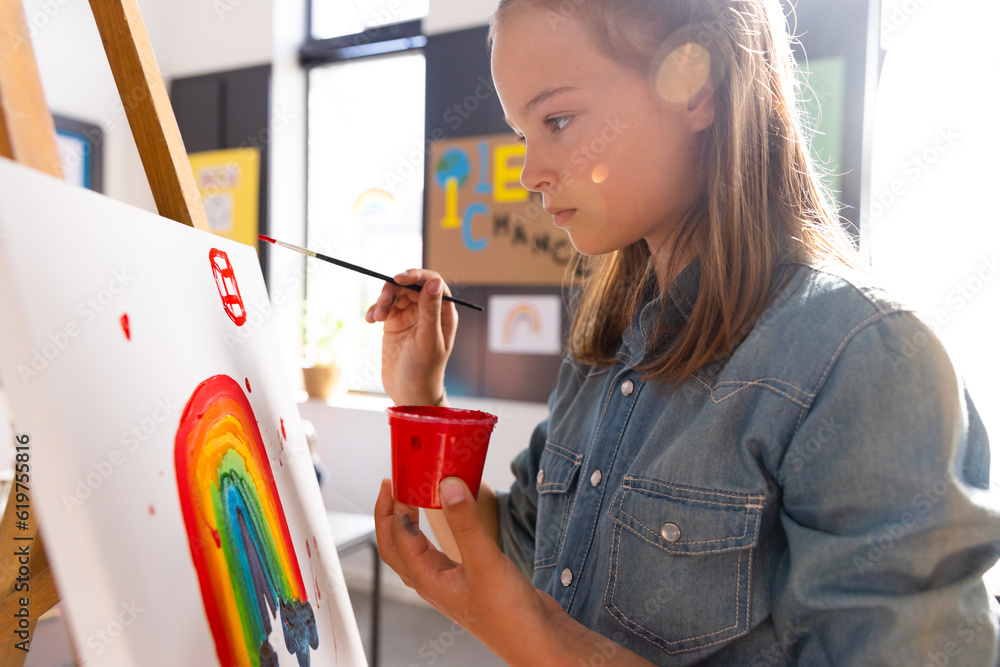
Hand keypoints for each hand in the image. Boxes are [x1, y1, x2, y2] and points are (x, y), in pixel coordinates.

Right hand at [364, 269, 456, 404]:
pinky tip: (371, 321)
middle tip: (382, 302)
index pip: (432, 282)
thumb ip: (430, 310)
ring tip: (376, 316)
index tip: (398, 279)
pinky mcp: (394, 324)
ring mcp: (410, 316)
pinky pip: (383, 308)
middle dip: (393, 290)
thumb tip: (434, 282)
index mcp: (442, 313)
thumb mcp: (428, 339)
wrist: (408, 392)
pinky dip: (375, 310)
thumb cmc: (425, 370)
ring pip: (394, 295)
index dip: (416, 276)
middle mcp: (427, 311)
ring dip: (382, 300)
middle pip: (409, 285)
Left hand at [374, 478, 568, 664]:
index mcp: (429, 580)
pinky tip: (448, 522)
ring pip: (416, 551)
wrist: (538, 641)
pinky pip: (439, 552)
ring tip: (411, 499)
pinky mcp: (469, 580)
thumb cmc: (509, 616)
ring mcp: (450, 583)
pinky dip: (434, 532)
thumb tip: (447, 486)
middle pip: (396, 546)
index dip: (395, 507)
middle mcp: (434, 582)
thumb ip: (465, 523)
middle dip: (389, 516)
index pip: (399, 537)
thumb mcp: (485, 563)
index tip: (399, 479)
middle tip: (391, 486)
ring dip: (408, 525)